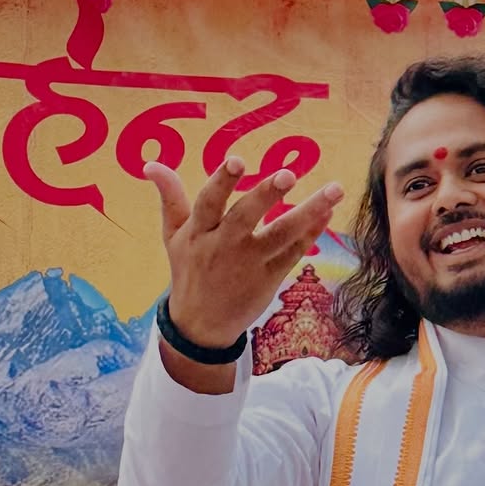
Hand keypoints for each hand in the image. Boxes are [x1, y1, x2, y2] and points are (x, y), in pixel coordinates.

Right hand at [146, 157, 343, 349]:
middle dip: (266, 194)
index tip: (237, 160)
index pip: (209, 202)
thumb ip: (170, 198)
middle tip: (288, 174)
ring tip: (333, 190)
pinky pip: (294, 252)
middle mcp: (224, 246)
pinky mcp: (270, 278)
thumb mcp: (174, 236)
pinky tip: (328, 211)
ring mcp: (250, 263)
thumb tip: (151, 164)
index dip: (222, 181)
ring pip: (281, 235)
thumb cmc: (189, 270)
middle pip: (246, 217)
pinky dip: (312, 232)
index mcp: (199, 232)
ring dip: (309, 211)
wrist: (201, 325)